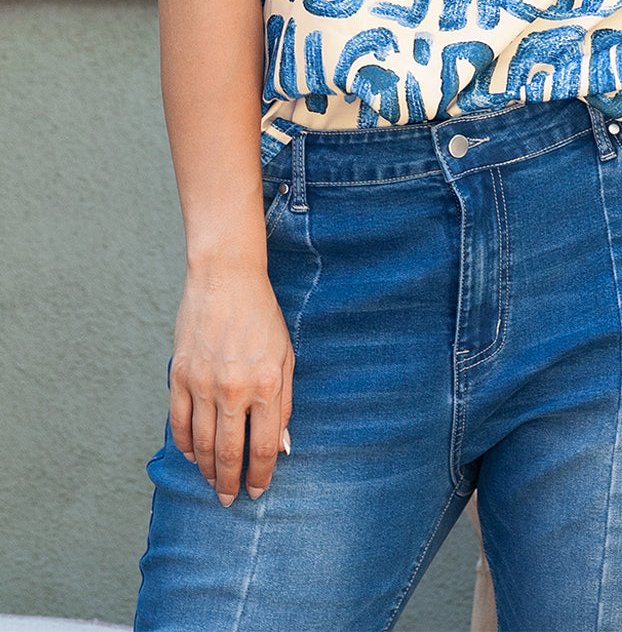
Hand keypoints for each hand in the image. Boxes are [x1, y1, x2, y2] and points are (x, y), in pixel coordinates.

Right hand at [168, 268, 293, 506]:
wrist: (225, 278)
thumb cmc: (262, 315)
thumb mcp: (286, 355)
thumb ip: (284, 403)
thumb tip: (281, 446)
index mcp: (266, 384)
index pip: (264, 446)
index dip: (261, 475)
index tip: (258, 491)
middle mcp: (234, 388)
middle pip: (229, 452)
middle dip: (230, 482)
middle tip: (229, 499)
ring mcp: (203, 383)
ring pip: (202, 443)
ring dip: (207, 469)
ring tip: (212, 482)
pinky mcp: (180, 375)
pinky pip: (179, 422)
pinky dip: (184, 444)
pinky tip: (192, 456)